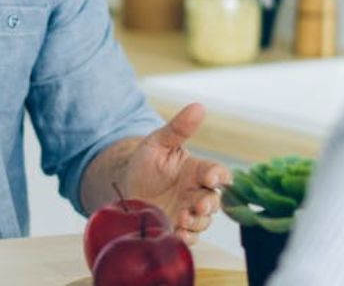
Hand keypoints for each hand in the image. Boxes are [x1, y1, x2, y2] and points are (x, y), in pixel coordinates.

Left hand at [121, 103, 231, 244]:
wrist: (124, 186)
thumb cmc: (145, 163)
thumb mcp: (158, 143)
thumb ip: (178, 128)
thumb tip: (198, 106)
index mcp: (196, 171)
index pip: (218, 173)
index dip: (219, 176)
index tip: (211, 178)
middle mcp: (196, 192)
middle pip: (214, 200)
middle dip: (209, 204)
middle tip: (197, 205)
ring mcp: (188, 212)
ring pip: (204, 220)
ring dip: (197, 221)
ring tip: (182, 218)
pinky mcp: (178, 228)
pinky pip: (191, 236)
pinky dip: (188, 237)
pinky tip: (179, 233)